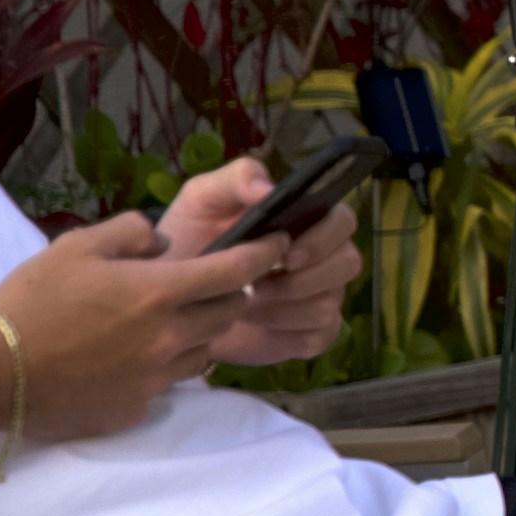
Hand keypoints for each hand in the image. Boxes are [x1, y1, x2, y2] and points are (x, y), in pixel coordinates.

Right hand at [0, 218, 284, 451]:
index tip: (280, 242)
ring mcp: (158, 377)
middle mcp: (171, 337)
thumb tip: (164, 242)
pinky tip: (131, 358)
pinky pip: (170, 382)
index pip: (239, 270)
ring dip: (199, 333)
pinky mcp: (139, 406)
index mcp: (160, 293)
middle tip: (208, 284)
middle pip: (231, 312)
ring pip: (206, 350)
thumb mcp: (76, 247)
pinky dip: (164, 366)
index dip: (266, 253)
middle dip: (231, 293)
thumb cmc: (30, 304)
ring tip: (164, 322)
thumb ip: (131, 233)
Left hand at [159, 160, 364, 366]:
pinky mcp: (307, 335)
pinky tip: (252, 323)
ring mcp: (319, 298)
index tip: (288, 253)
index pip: (343, 221)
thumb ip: (237, 178)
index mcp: (307, 221)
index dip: (325, 237)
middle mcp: (323, 259)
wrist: (167, 294)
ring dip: (283, 307)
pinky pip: (316, 337)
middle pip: (348, 263)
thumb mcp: (203, 199)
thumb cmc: (190, 239)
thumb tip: (271, 190)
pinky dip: (282, 332)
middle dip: (306, 279)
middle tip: (260, 286)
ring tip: (244, 304)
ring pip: (329, 304)